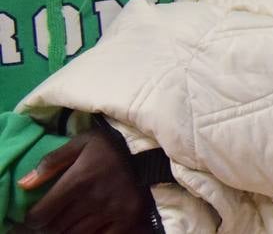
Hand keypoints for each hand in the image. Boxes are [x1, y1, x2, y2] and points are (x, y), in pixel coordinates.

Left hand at [19, 127, 149, 232]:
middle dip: (51, 225)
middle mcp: (93, 199)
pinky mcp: (128, 219)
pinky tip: (92, 225)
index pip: (42, 214)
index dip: (34, 218)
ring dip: (69, 230)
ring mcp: (111, 211)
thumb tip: (24, 184)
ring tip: (73, 221)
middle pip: (57, 228)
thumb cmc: (113, 146)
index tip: (37, 215)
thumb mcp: (82, 142)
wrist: (153, 150)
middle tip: (56, 217)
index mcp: (78, 180)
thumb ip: (53, 161)